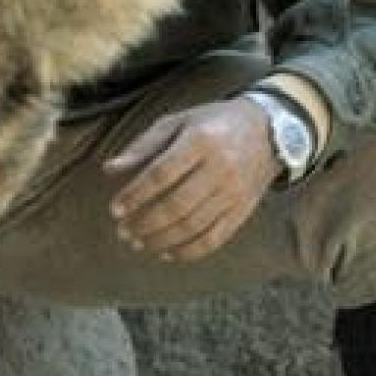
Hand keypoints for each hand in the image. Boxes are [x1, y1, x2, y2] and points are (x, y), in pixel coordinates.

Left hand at [103, 98, 282, 261]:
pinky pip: (215, 238)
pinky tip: (167, 253)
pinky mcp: (243, 210)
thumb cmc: (212, 123)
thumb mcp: (177, 122)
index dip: (135, 194)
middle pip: (177, 205)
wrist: (267, 130)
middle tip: (123, 231)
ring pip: (194, 226)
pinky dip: (189, 251)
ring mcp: (234, 192)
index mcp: (200, 140)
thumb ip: (142, 145)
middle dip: (145, 223)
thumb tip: (108, 169)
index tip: (114, 209)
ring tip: (138, 243)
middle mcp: (220, 167)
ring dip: (161, 240)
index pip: (161, 174)